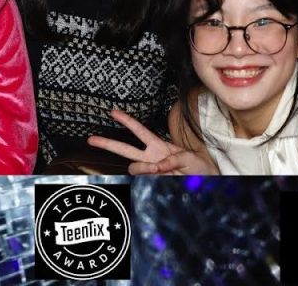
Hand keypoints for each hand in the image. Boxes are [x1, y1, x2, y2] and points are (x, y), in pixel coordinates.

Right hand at [87, 110, 218, 175]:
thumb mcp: (189, 158)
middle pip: (125, 149)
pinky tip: (161, 177)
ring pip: (133, 168)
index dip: (127, 121)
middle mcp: (151, 158)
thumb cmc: (198, 167)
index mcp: (158, 146)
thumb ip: (174, 159)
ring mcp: (150, 171)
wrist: (205, 184)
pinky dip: (150, 178)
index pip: (139, 131)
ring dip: (143, 168)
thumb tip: (157, 165)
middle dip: (108, 143)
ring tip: (158, 169)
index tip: (113, 112)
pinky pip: (143, 182)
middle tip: (91, 139)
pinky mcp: (152, 184)